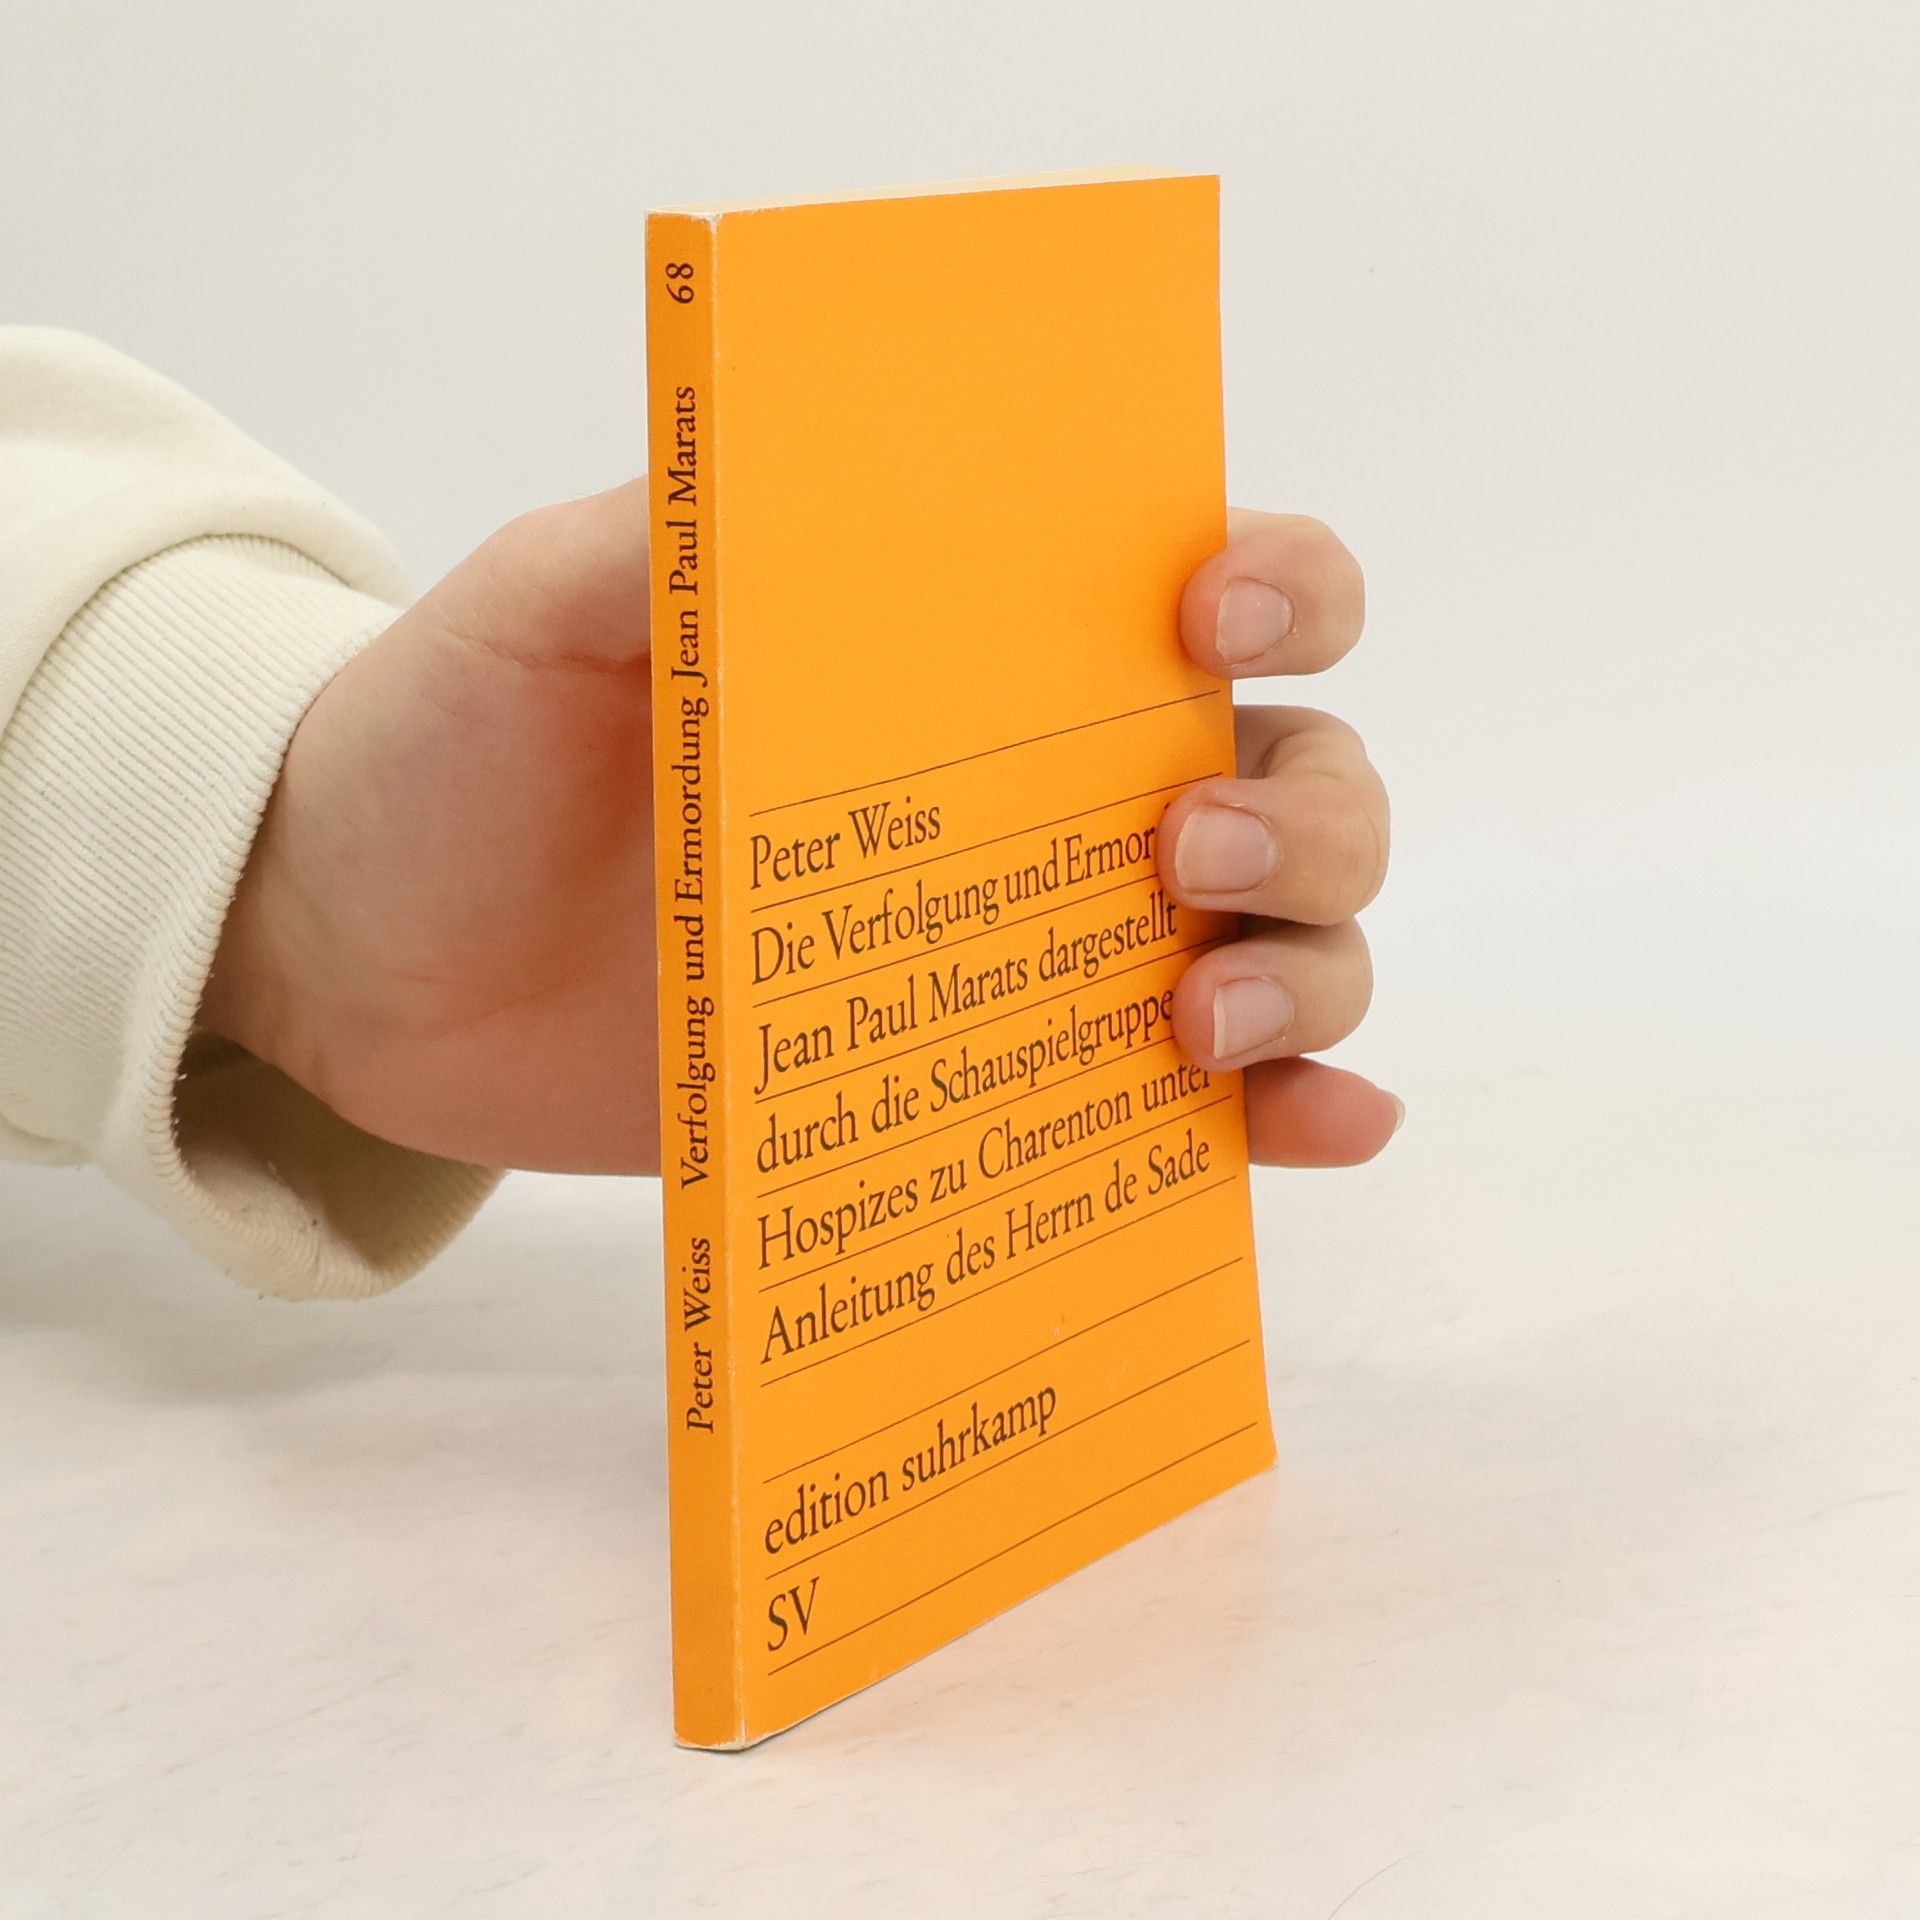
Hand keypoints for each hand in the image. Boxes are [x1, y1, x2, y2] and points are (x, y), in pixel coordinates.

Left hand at [204, 488, 1393, 1174]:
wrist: (375, 964)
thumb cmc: (459, 752)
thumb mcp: (542, 613)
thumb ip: (662, 538)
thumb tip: (808, 490)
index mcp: (972, 648)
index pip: (1211, 584)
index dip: (1277, 583)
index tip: (1205, 619)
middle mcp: (1044, 792)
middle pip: (1297, 775)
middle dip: (1304, 813)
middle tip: (1182, 854)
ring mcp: (1026, 950)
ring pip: (1283, 940)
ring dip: (1305, 970)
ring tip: (1195, 1017)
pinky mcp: (982, 1085)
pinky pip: (1196, 1106)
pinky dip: (1286, 1115)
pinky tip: (1315, 1131)